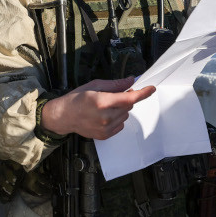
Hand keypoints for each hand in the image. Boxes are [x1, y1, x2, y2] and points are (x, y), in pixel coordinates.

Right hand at [40, 77, 154, 139]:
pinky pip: (120, 125)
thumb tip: (131, 81)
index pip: (129, 98)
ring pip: (125, 116)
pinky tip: (103, 116)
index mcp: (102, 102)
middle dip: (125, 99)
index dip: (143, 93)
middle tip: (112, 96)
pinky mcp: (105, 135)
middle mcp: (105, 117)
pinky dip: (117, 119)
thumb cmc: (76, 99)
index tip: (151, 89)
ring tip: (104, 107)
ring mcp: (105, 128)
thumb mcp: (94, 85)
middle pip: (128, 106)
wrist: (63, 116)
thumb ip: (115, 84)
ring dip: (121, 109)